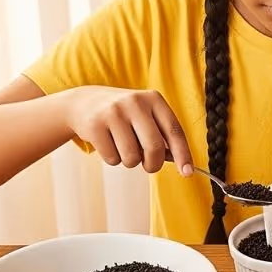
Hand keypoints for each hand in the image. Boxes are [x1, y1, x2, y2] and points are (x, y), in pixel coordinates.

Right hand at [64, 86, 191, 174]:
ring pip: (132, 157)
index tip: (188, 172)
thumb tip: (181, 162)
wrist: (83, 102)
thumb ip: (163, 136)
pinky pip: (112, 158)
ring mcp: (113, 112)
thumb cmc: (124, 115)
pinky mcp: (94, 125)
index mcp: (153, 99)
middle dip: (154, 164)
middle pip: (154, 147)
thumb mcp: (146, 116)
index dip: (183, 154)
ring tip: (124, 148)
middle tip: (149, 166)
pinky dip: (113, 159)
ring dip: (131, 162)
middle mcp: (135, 102)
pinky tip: (108, 144)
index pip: (174, 131)